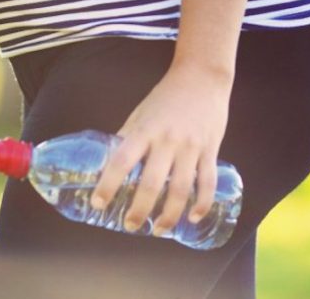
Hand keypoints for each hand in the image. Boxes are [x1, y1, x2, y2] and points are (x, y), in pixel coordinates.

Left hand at [90, 61, 232, 235]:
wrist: (202, 78)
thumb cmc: (166, 97)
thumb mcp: (140, 114)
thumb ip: (129, 138)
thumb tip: (111, 165)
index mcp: (144, 130)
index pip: (121, 161)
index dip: (108, 184)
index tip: (98, 202)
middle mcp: (167, 140)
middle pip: (151, 183)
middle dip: (139, 209)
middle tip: (130, 225)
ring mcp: (191, 147)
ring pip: (181, 189)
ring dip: (169, 215)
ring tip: (158, 229)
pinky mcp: (211, 150)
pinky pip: (207, 182)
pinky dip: (201, 204)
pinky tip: (192, 217)